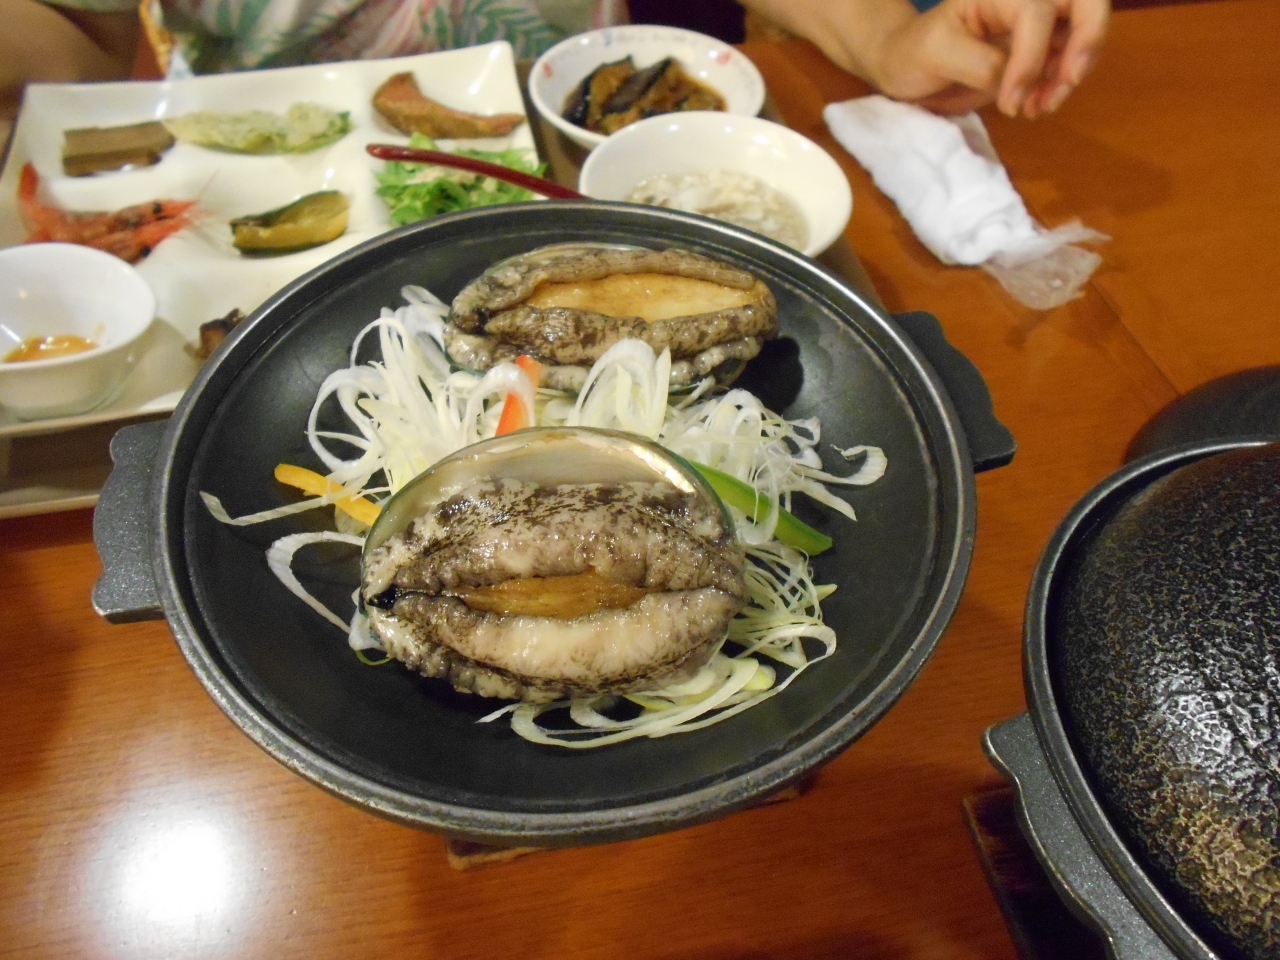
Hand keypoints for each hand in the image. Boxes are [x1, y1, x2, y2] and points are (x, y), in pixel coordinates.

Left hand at [867, 0, 1109, 116]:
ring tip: (1037, 108)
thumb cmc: (913, 53)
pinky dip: (1060, 87)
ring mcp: (1036, 25)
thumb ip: (976, 63)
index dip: (1031, 59)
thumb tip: (1011, 78)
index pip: (1036, 13)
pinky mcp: (1038, 51)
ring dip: (1071, 75)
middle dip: (1088, 40)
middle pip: (1086, 2)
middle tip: (1069, 80)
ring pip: (1082, 36)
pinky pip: (1067, 62)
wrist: (906, 69)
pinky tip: (1034, 107)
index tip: (1010, 103)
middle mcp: (1024, 1)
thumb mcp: (934, 54)